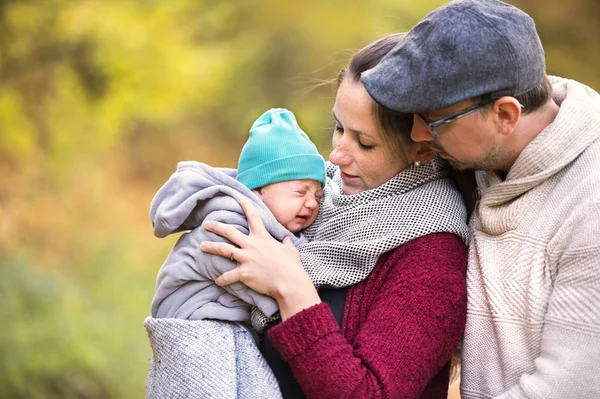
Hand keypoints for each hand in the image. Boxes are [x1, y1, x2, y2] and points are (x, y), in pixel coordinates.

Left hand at [201, 197, 320, 319]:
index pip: (253, 217)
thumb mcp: (291, 250)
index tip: (240, 198)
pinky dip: (222, 279)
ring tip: (201, 246)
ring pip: (224, 250)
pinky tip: (217, 281)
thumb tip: (288, 239)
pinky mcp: (244, 273)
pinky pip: (228, 276)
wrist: (289, 282)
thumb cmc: (292, 266)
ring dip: (211, 247)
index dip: (247, 206)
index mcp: (262, 237)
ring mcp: (246, 258)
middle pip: (229, 232)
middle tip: (206, 224)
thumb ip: (287, 243)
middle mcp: (252, 245)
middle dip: (216, 227)